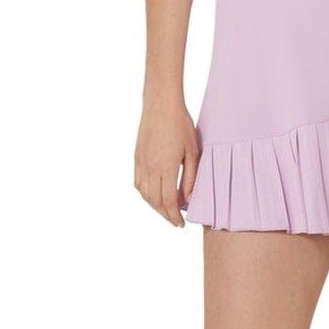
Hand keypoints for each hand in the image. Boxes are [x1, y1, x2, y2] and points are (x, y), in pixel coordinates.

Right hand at [135, 98, 199, 227]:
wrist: (160, 104)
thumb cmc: (180, 125)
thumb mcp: (192, 152)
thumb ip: (190, 177)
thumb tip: (188, 199)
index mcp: (165, 168)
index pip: (168, 201)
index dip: (174, 216)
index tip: (180, 224)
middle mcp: (150, 168)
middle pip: (155, 201)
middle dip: (165, 215)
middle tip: (175, 221)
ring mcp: (141, 163)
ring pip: (144, 194)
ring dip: (154, 206)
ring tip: (166, 210)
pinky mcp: (136, 157)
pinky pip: (138, 183)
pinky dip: (145, 194)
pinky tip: (153, 195)